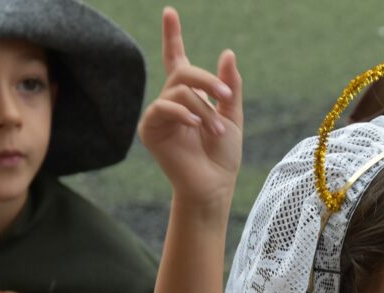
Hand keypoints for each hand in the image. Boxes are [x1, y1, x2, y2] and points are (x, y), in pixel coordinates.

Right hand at [138, 7, 242, 207]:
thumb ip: (229, 87)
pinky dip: (182, 113)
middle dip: (206, 81)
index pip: (176, 59)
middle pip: (183, 73)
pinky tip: (195, 126)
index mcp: (190, 96)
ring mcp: (159, 115)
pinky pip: (162, 108)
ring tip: (216, 130)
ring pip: (178, 91)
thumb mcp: (233, 116)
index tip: (170, 11)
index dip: (172, 36)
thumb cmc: (223, 155)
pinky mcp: (150, 130)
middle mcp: (171, 102)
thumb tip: (227, 53)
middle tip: (225, 98)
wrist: (214, 185)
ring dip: (202, 109)